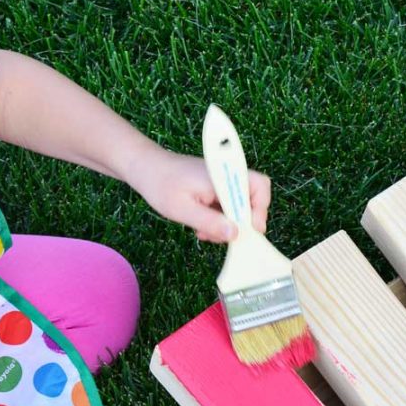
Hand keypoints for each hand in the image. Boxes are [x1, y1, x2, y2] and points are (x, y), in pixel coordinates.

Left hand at [126, 144, 270, 241]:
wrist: (145, 168)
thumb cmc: (160, 184)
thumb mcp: (182, 209)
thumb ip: (210, 222)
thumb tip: (235, 234)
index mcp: (224, 175)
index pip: (260, 187)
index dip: (260, 210)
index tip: (247, 230)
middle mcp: (229, 176)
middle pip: (254, 200)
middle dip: (242, 223)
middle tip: (222, 236)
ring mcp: (224, 184)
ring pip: (242, 208)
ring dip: (229, 225)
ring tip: (206, 233)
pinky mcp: (218, 190)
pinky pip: (229, 208)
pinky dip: (220, 221)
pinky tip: (203, 228)